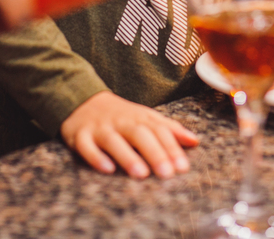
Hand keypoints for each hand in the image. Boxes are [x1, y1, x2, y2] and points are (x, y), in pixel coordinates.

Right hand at [60, 91, 198, 178]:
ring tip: (141, 174)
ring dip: (127, 156)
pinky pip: (86, 147)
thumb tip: (194, 141)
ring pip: (113, 141)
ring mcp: (99, 128)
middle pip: (139, 134)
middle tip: (167, 173)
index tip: (183, 167)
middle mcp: (120, 121)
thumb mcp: (144, 117)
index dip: (171, 147)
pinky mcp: (79, 136)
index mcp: (139, 117)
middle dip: (155, 152)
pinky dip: (96, 157)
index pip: (158, 130)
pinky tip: (107, 169)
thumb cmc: (120, 116)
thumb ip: (169, 129)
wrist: (82, 100)